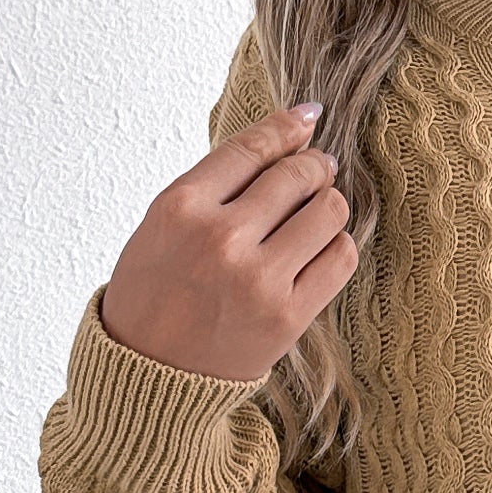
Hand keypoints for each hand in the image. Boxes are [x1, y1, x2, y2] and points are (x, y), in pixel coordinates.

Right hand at [99, 104, 356, 383]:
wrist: (151, 374)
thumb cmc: (155, 293)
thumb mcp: (164, 225)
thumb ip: (218, 183)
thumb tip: (289, 136)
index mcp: (181, 207)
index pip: (252, 148)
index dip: (288, 127)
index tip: (308, 118)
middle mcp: (221, 239)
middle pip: (297, 177)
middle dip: (315, 167)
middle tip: (318, 171)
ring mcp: (258, 280)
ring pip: (328, 212)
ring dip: (330, 204)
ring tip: (317, 212)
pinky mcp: (289, 316)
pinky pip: (340, 259)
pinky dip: (339, 245)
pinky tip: (321, 248)